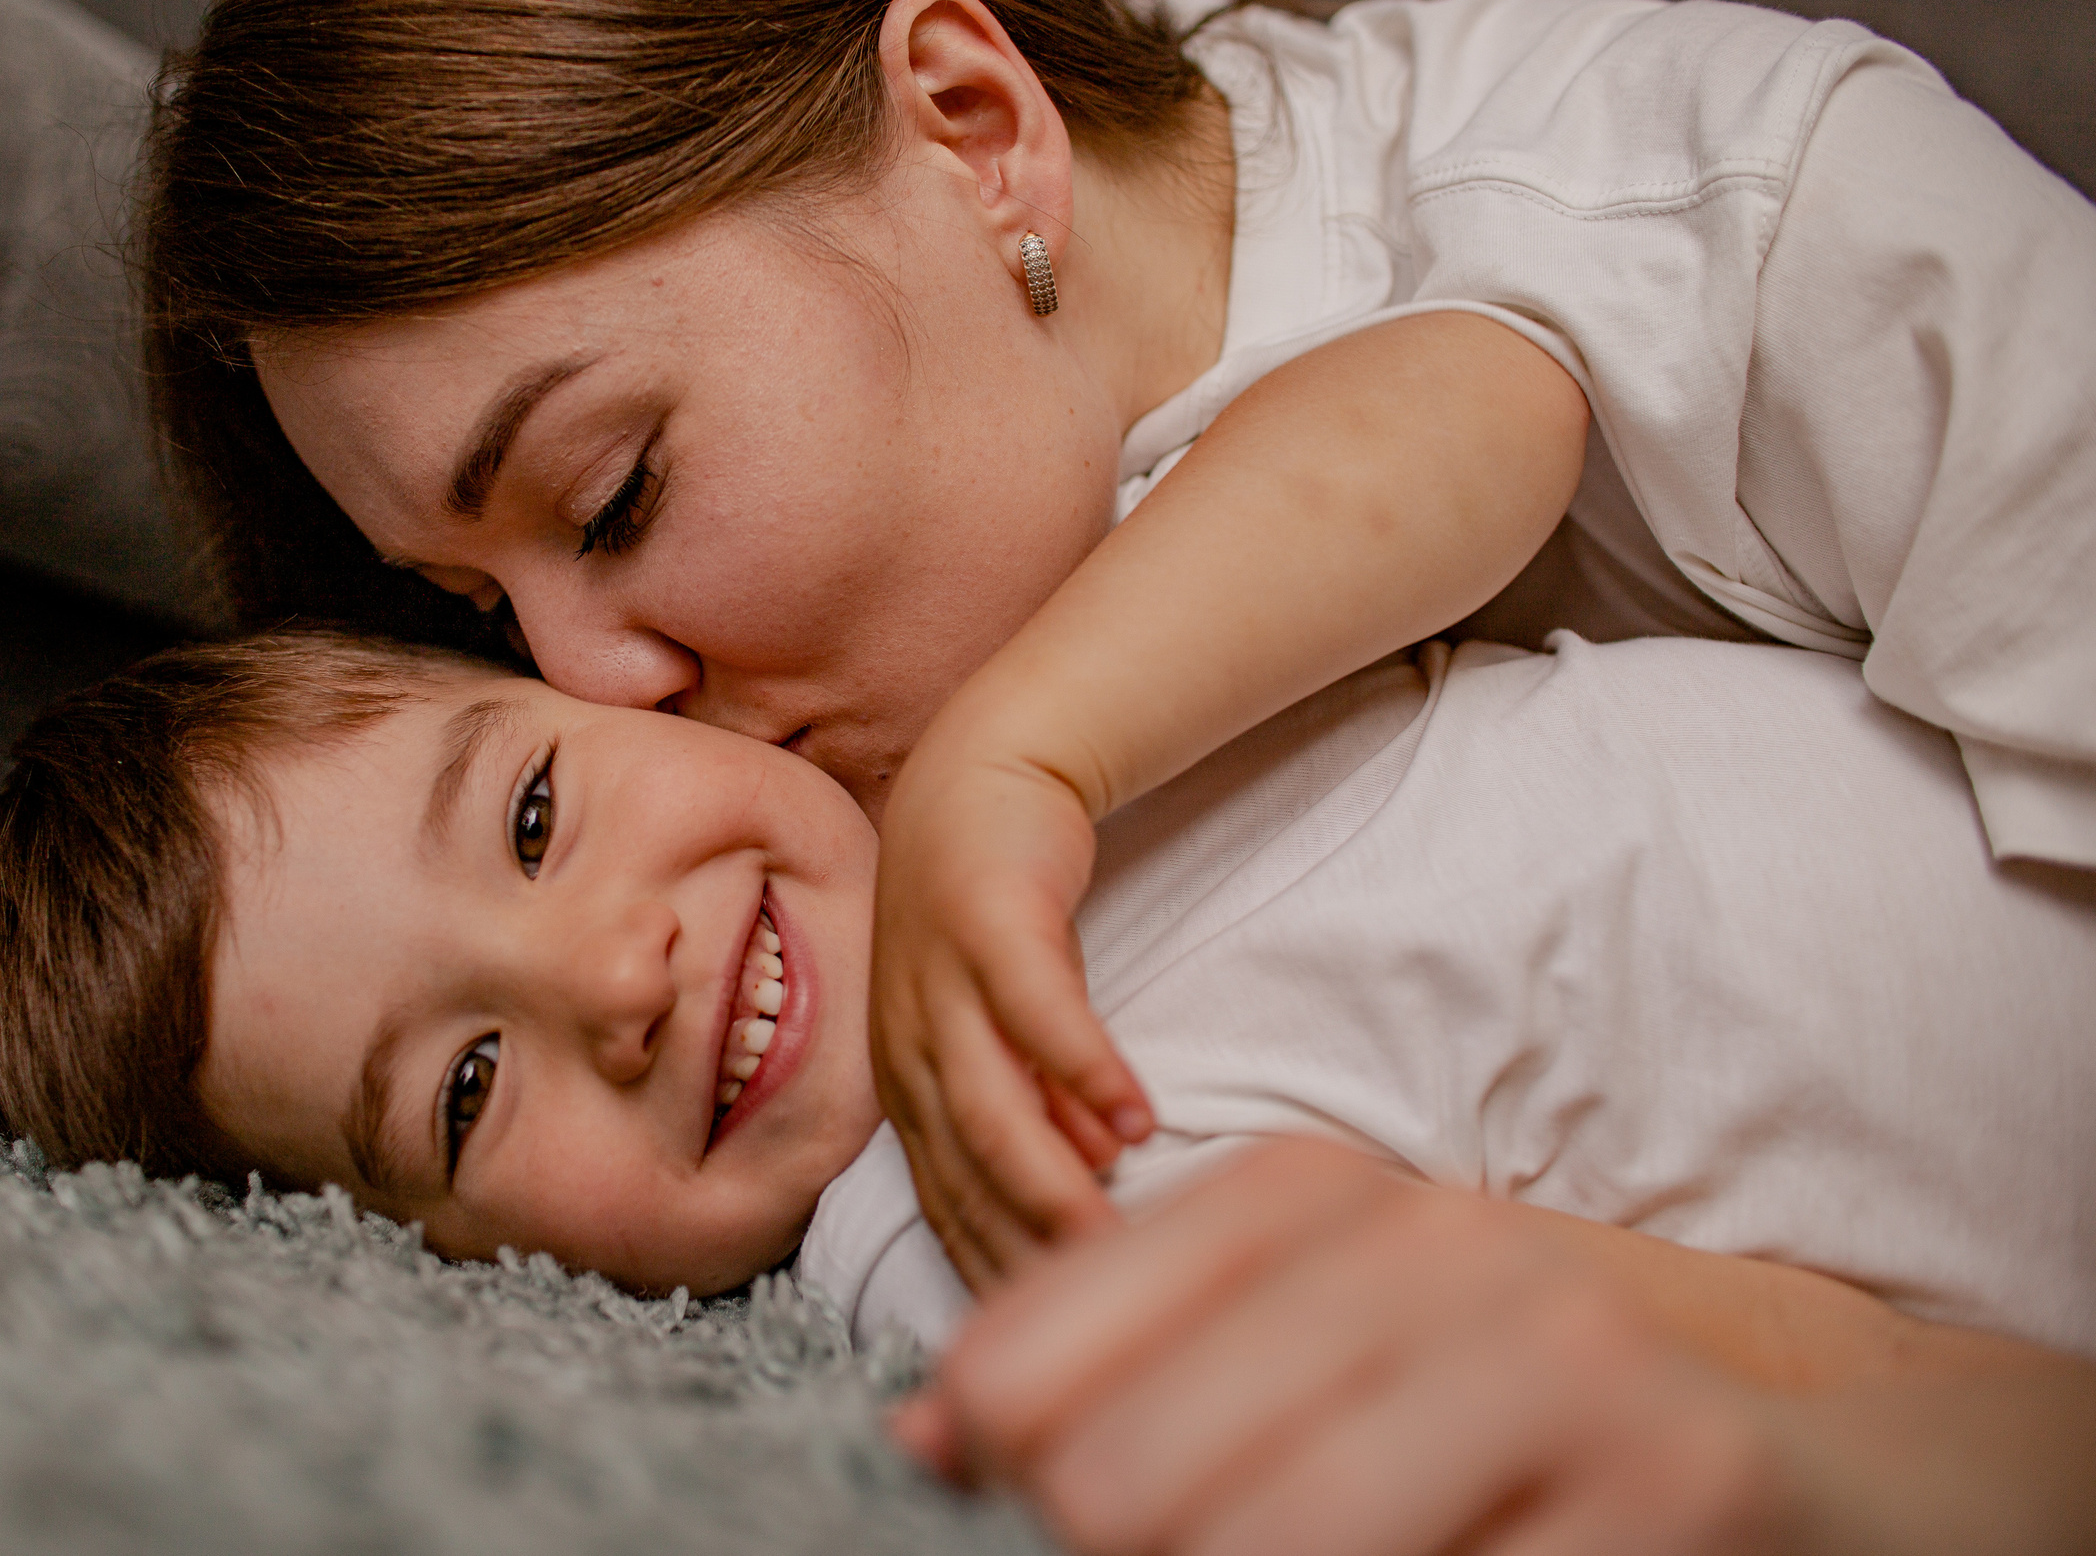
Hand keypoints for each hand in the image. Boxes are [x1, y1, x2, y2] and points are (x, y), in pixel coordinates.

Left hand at [868, 734, 1153, 1291]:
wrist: (982, 778)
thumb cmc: (992, 919)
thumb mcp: (992, 1026)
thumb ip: (1032, 1107)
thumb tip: (1086, 1187)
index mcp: (907, 1081)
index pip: (946, 1204)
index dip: (996, 1274)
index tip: (1054, 1343)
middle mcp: (910, 1040)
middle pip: (964, 1171)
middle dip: (1023, 1249)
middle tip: (1091, 1312)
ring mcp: (940, 980)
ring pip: (991, 1104)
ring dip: (1049, 1176)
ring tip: (1110, 1232)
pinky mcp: (990, 920)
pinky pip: (1036, 1008)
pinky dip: (1083, 1068)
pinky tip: (1136, 1118)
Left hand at [898, 1139, 1827, 1555]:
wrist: (1793, 1435)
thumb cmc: (1508, 1405)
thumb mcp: (1318, 1343)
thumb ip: (1133, 1365)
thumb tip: (923, 1430)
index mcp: (1311, 1196)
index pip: (1044, 1349)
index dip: (995, 1463)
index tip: (991, 1510)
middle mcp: (1421, 1244)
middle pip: (1128, 1480)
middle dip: (1107, 1555)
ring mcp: (1553, 1353)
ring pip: (1264, 1546)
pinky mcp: (1675, 1477)